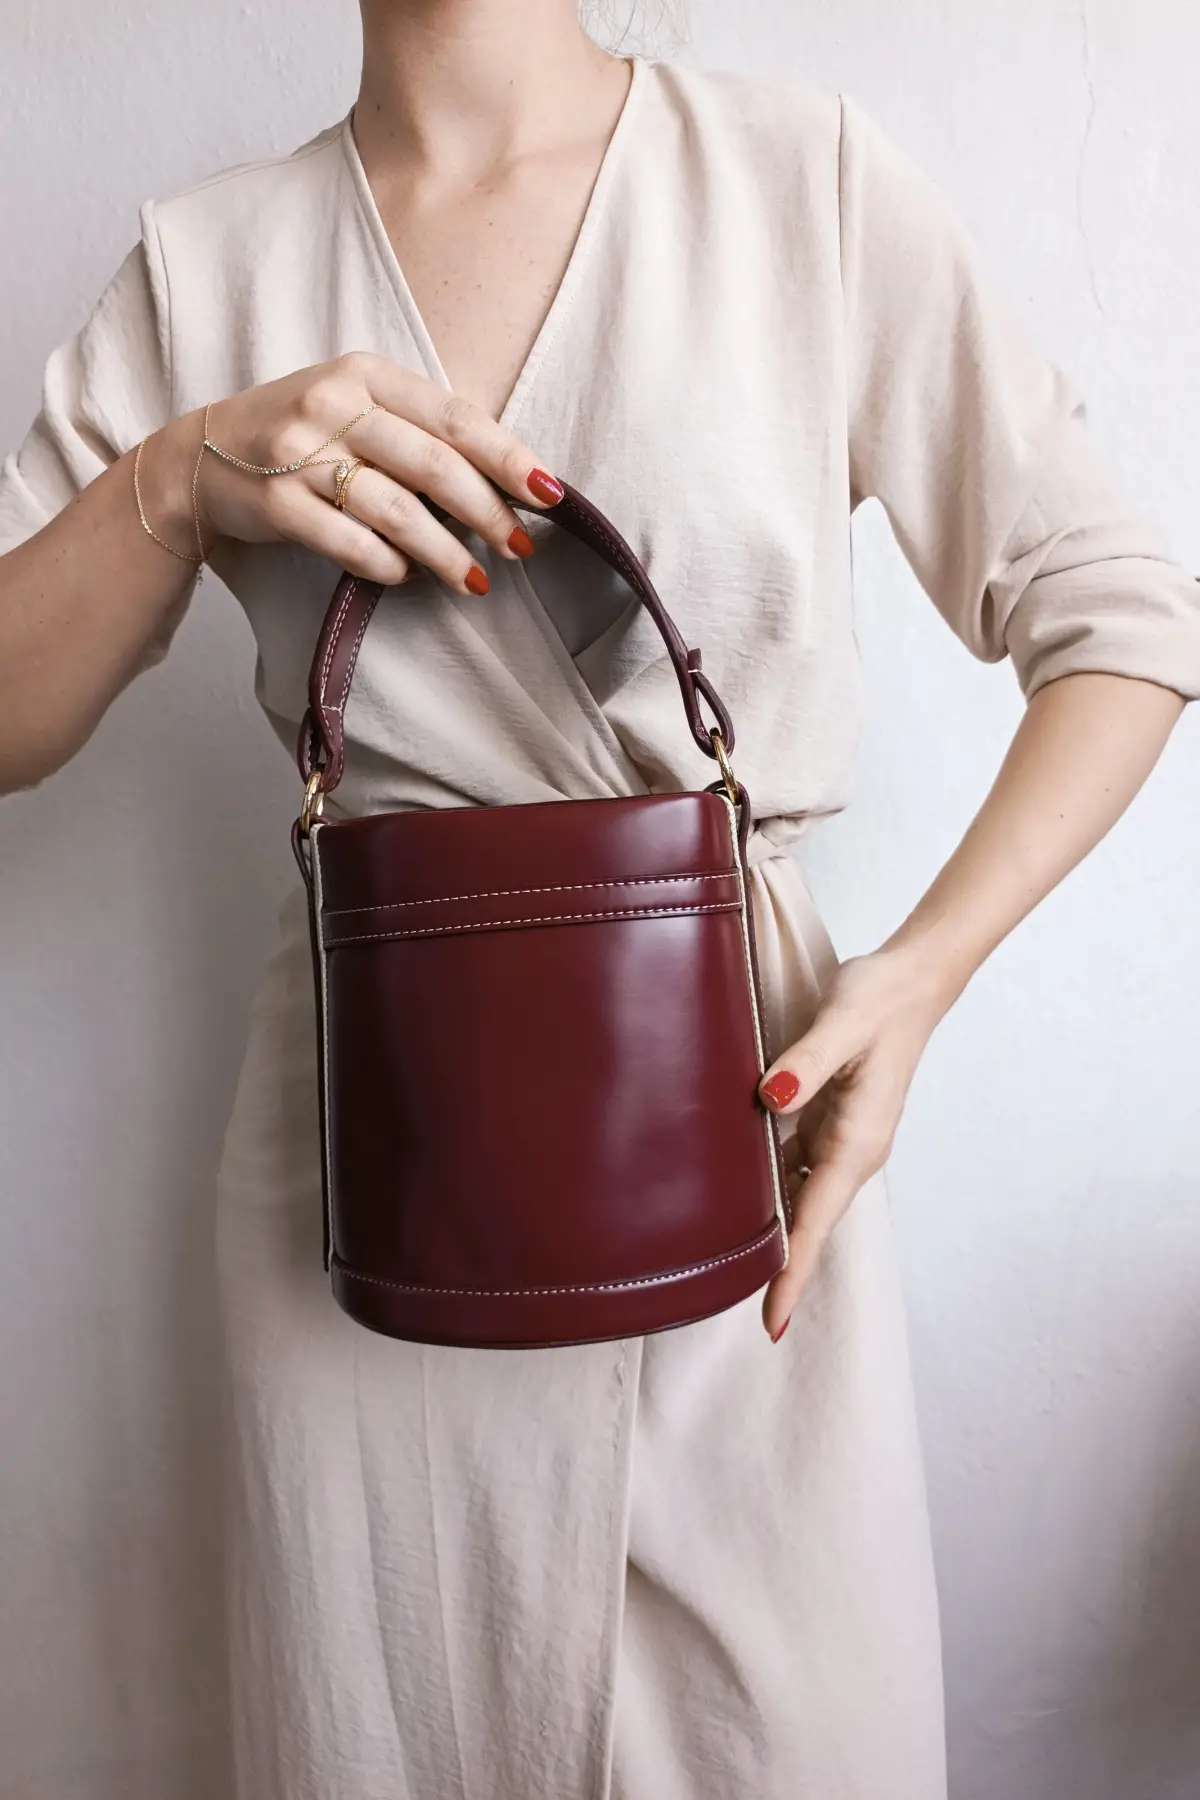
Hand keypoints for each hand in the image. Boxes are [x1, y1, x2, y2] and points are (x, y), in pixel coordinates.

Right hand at [143, 351, 564, 592]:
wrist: (197, 459)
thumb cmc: (298, 438)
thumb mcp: (354, 409)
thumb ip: (417, 431)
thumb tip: (502, 482)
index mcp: (366, 374)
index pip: (455, 417)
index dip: (508, 458)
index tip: (548, 495)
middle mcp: (334, 404)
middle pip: (434, 464)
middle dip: (487, 512)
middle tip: (519, 549)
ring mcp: (300, 452)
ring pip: (396, 509)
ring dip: (445, 553)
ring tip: (475, 580)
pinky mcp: (276, 502)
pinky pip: (349, 542)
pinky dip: (386, 565)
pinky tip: (404, 575)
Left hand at [757, 945, 953, 1341]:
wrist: (912, 979)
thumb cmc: (880, 998)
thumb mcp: (842, 1021)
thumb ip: (805, 1060)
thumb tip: (772, 1096)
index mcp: (857, 1142)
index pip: (816, 1222)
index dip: (792, 1273)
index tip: (771, 1324)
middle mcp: (852, 1151)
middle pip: (807, 1223)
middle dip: (778, 1267)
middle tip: (728, 1306)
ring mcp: (843, 1139)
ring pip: (799, 1197)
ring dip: (773, 1231)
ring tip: (725, 1267)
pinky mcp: (831, 1120)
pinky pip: (795, 1166)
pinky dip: (769, 1188)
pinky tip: (735, 1195)